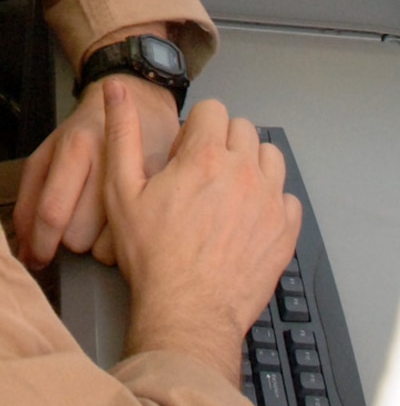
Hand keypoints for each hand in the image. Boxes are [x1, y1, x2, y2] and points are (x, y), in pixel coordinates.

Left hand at [13, 75, 178, 269]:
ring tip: (101, 219)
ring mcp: (141, 176)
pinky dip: (124, 241)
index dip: (40, 245)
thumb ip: (30, 199)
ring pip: (106, 247)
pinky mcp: (165, 188)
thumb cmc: (87, 130)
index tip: (37, 259)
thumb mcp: (49, 152)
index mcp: (75, 148)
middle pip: (78, 236)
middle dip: (70, 240)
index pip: (52, 211)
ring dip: (97, 243)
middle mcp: (108, 162)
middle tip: (75, 221)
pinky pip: (135, 240)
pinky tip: (124, 220)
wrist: (137, 97)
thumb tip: (24, 250)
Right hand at [104, 80, 300, 383]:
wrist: (188, 313)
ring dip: (252, 165)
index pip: (213, 110)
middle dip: (223, 142)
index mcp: (205, 157)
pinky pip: (289, 198)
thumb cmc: (154, 256)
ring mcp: (270, 202)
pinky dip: (272, 201)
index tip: (184, 154)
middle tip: (202, 174)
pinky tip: (247, 218)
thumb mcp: (122, 190)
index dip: (194, 128)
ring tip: (228, 191)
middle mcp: (244, 173)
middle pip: (244, 129)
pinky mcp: (285, 232)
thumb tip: (117, 92)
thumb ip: (122, 134)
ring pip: (271, 157)